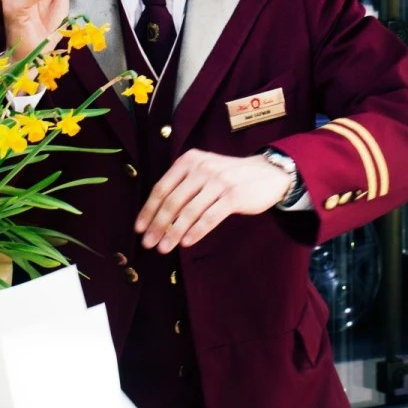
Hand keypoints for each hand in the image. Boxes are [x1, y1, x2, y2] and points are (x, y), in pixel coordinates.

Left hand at [136, 149, 295, 252]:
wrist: (267, 173)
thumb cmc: (230, 176)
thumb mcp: (203, 170)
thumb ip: (183, 184)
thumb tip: (157, 215)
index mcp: (189, 160)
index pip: (161, 187)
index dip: (148, 210)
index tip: (140, 228)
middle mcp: (201, 168)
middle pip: (172, 201)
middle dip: (158, 225)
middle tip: (148, 243)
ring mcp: (218, 181)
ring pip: (189, 211)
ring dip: (173, 232)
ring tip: (164, 247)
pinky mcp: (233, 196)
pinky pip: (209, 217)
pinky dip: (195, 231)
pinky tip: (186, 242)